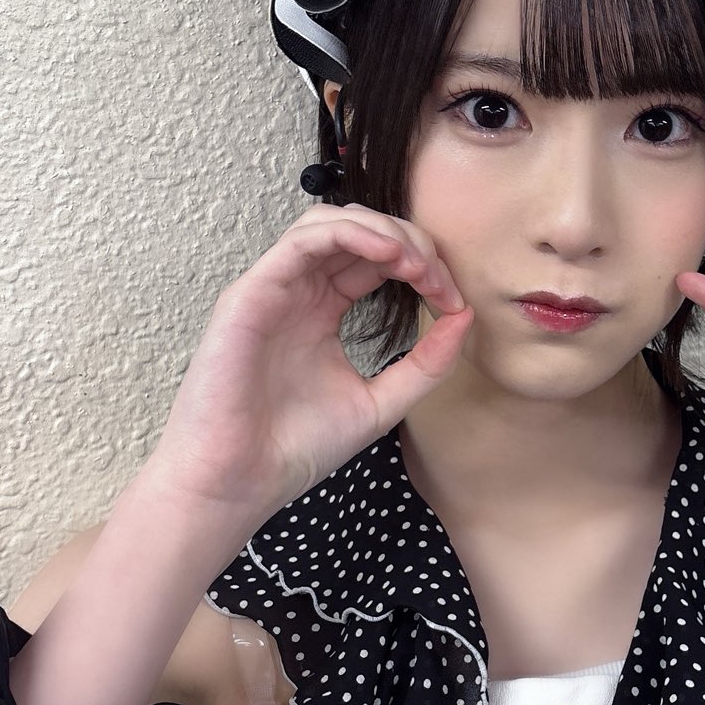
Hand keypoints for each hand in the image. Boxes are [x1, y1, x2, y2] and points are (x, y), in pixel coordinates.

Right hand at [151, 203, 472, 524]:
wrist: (238, 481)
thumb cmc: (295, 447)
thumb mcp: (381, 402)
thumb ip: (425, 363)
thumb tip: (465, 318)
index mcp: (323, 310)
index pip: (376, 261)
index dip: (422, 267)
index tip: (454, 301)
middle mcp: (298, 291)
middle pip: (359, 232)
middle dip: (411, 244)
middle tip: (441, 279)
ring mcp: (273, 289)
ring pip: (330, 223)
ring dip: (383, 231)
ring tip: (417, 264)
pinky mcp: (251, 293)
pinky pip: (302, 240)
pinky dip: (350, 234)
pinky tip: (388, 254)